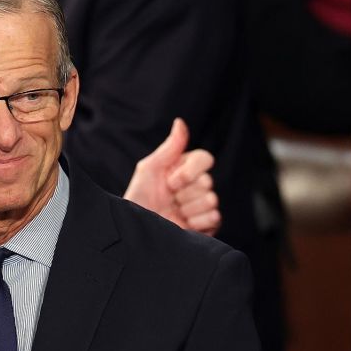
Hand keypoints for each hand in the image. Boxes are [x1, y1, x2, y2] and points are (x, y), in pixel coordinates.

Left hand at [124, 118, 221, 235]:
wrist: (136, 229)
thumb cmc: (139, 198)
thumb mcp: (149, 169)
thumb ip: (169, 147)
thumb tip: (180, 122)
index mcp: (185, 168)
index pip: (205, 159)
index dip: (189, 172)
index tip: (171, 184)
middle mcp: (197, 185)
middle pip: (208, 182)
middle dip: (185, 194)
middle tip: (170, 201)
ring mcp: (202, 205)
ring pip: (211, 200)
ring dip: (189, 209)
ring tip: (175, 214)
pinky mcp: (207, 225)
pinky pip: (215, 217)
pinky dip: (197, 222)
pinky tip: (183, 224)